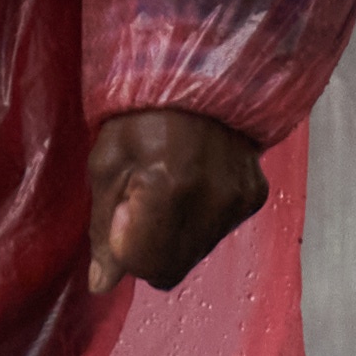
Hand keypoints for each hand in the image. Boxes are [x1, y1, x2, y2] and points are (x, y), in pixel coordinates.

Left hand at [87, 106, 269, 294]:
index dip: (126, 249)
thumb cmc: (140, 113)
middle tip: (142, 205)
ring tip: (170, 186)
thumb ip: (104, 230)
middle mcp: (211, 201)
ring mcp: (238, 200)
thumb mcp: (106, 164)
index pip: (146, 268)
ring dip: (176, 235)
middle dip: (150, 249)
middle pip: (173, 269)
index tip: (123, 215)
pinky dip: (202, 218)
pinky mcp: (255, 195)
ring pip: (196, 253)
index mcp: (167, 191)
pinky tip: (195, 181)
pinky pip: (220, 231)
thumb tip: (100, 285)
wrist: (199, 71)